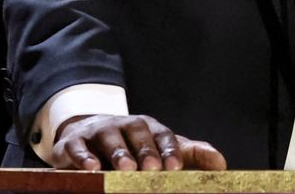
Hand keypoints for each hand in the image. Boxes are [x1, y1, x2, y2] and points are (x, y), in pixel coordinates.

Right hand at [51, 114, 226, 170]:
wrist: (85, 133)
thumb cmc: (130, 146)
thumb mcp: (159, 148)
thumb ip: (190, 154)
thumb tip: (221, 163)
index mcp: (147, 127)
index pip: (162, 134)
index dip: (170, 149)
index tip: (176, 168)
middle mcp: (123, 125)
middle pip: (137, 131)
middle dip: (146, 150)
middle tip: (153, 169)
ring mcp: (97, 131)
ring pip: (109, 137)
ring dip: (118, 153)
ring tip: (127, 170)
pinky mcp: (73, 142)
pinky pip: (77, 147)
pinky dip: (83, 156)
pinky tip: (91, 168)